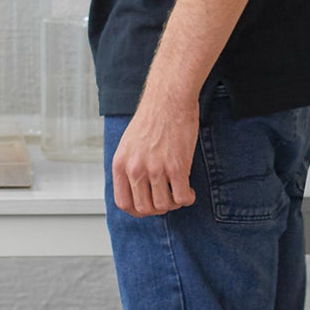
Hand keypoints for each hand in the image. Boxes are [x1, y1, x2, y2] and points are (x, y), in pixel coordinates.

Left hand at [111, 95, 197, 216]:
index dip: (137, 210)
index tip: (148, 207)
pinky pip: (183, 198)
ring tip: (179, 190)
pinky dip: (188, 198)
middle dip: (157, 209)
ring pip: (164, 206)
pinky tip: (189, 189)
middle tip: (167, 198)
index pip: (123, 203)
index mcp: (120, 164)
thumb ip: (130, 166)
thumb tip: (137, 190)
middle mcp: (135, 169)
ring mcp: (155, 169)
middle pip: (144, 208)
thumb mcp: (128, 144)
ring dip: (173, 203)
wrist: (168, 99)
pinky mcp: (177, 166)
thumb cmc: (151, 118)